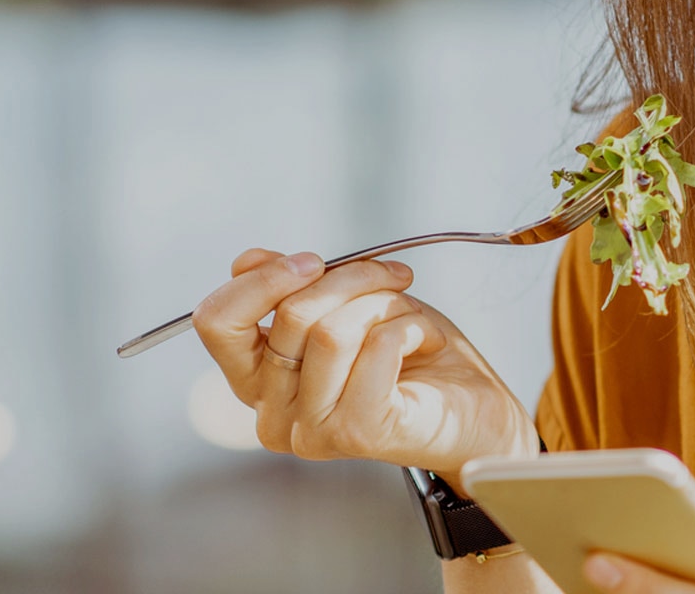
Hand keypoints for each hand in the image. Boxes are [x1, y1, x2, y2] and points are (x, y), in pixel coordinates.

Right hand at [193, 248, 536, 476]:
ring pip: (331, 329)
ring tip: (410, 317)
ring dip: (383, 303)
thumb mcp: (347, 306)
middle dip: (350, 278)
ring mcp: (312, 429)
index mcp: (259, 383)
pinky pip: (374, 348)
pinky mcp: (356, 432)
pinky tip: (424, 342)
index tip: (314, 260)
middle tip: (392, 276)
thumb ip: (292, 289)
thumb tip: (247, 261)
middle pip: (288, 315)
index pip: (218, 323)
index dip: (262, 279)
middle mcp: (274, 415)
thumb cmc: (414, 362)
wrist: (476, 414)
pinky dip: (408, 327)